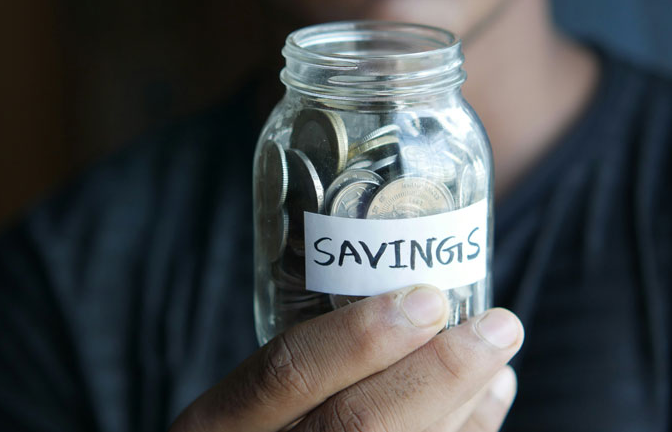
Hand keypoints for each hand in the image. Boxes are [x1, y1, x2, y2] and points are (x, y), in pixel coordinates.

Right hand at [170, 285, 523, 431]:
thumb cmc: (251, 427)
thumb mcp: (245, 394)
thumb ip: (301, 356)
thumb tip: (410, 300)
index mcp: (219, 423)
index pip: (285, 373)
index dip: (359, 336)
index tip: (426, 300)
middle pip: (359, 424)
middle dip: (440, 373)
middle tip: (496, 327)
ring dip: (465, 405)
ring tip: (498, 359)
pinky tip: (488, 402)